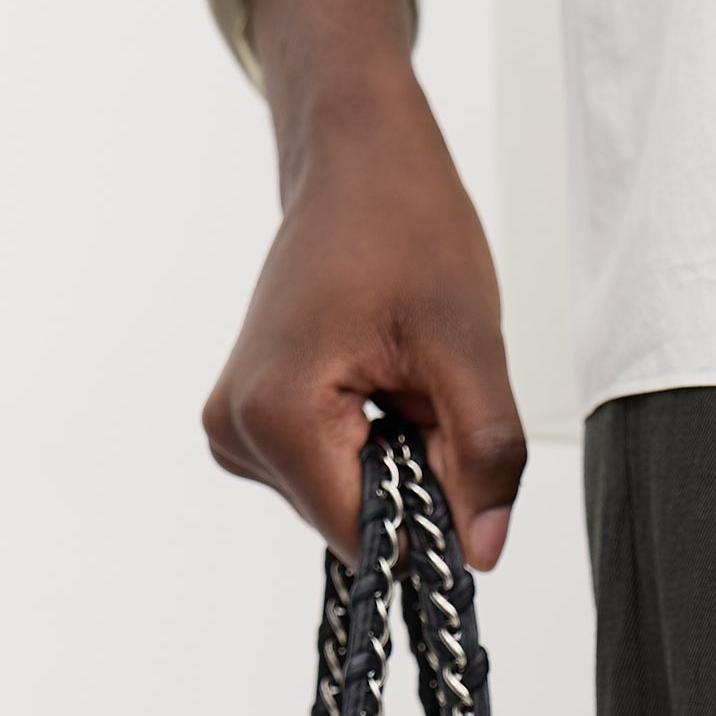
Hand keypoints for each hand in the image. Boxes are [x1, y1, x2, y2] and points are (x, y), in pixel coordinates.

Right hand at [204, 0, 525, 571]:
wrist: (355, 160)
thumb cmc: (407, 226)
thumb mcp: (468, 344)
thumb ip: (484, 454)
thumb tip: (483, 555)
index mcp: (275, 416)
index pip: (368, 539)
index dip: (431, 515)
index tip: (452, 440)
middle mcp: (234, 433)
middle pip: (353, 523)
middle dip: (411, 477)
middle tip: (425, 387)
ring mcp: (231, 431)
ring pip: (343, 503)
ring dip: (391, 460)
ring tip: (395, 372)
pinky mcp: (245, 424)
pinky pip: (326, 474)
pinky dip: (367, 445)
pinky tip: (371, 378)